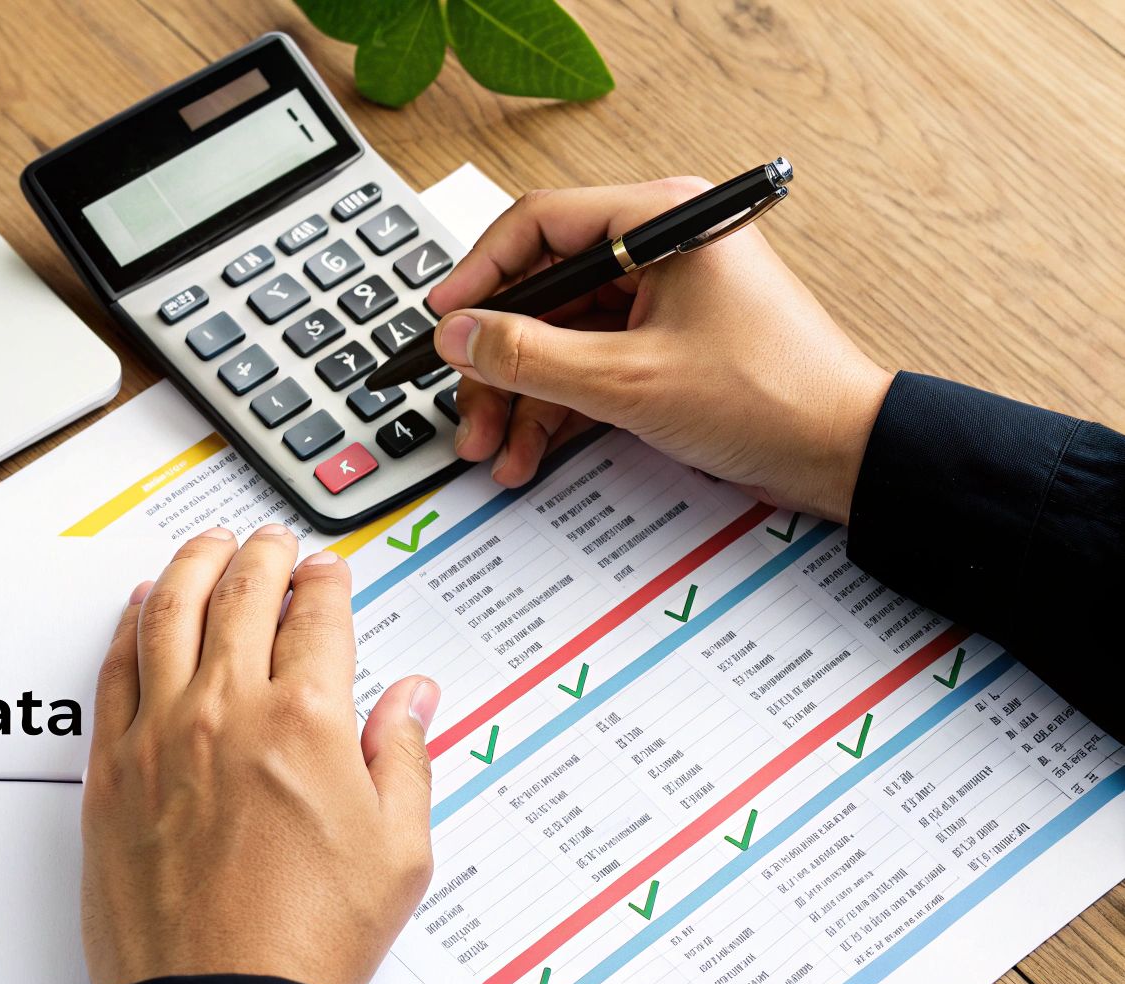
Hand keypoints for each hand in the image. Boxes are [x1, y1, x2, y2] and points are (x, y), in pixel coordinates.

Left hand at [80, 524, 439, 983]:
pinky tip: (139, 606)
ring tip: (208, 545)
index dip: (327, 583)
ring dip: (193, 564)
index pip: (319, 616)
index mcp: (309, 721)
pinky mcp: (111, 768)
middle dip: (265, 555)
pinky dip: (129, 623)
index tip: (329, 575)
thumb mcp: (397, 853)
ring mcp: (161, 734)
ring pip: (170, 611)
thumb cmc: (302, 941)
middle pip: (244, 593)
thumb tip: (413, 703)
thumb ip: (406, 761)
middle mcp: (229, 709)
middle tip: (274, 543)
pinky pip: (114, 668)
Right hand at [426, 177, 894, 523]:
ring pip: (558, 337)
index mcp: (663, 221)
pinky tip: (529, 452)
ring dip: (519, 395)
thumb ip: (530, 355)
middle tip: (467, 405)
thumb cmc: (773, 398)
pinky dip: (555, 409)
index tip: (443, 320)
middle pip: (542, 291)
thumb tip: (458, 334)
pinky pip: (587, 367)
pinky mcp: (664, 346)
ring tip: (493, 446)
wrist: (844, 457)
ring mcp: (661, 300)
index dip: (480, 274)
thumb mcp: (629, 381)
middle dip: (497, 359)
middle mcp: (660, 249)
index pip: (540, 223)